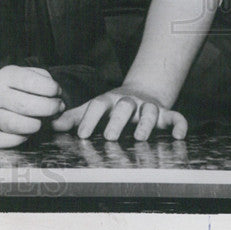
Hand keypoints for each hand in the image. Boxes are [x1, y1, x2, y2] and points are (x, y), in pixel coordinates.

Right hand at [0, 66, 63, 147]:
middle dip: (48, 109)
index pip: (31, 81)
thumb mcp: (32, 78)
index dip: (52, 88)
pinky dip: (19, 139)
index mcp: (6, 75)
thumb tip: (60, 108)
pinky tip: (26, 133)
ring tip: (41, 122)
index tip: (57, 93)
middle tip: (56, 109)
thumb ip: (49, 87)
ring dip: (35, 126)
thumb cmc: (20, 90)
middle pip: (24, 105)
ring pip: (14, 124)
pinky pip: (3, 141)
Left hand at [51, 85, 187, 140]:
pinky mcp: (166, 114)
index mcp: (109, 100)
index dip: (89, 119)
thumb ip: (74, 117)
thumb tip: (51, 125)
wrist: (142, 91)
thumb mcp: (94, 108)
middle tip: (109, 137)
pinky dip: (179, 125)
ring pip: (149, 112)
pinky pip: (176, 117)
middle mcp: (129, 102)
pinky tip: (178, 136)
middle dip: (117, 121)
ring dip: (145, 124)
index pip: (97, 106)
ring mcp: (149, 107)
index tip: (82, 135)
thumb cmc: (112, 106)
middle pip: (123, 106)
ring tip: (140, 138)